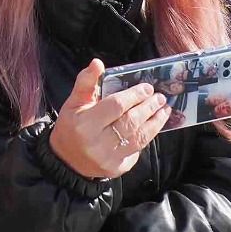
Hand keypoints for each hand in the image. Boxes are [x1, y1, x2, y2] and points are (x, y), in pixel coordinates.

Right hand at [47, 60, 169, 180]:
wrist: (66, 160)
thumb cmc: (71, 127)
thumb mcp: (73, 103)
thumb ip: (86, 82)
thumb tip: (97, 63)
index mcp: (85, 124)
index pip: (116, 106)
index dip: (134, 95)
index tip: (147, 88)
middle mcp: (97, 143)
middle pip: (131, 121)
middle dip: (149, 107)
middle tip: (160, 98)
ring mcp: (108, 158)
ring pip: (139, 137)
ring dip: (155, 122)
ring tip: (164, 110)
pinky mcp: (117, 168)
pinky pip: (137, 150)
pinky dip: (147, 136)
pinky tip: (153, 126)